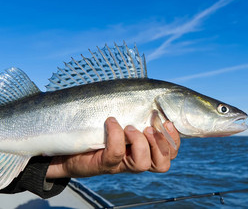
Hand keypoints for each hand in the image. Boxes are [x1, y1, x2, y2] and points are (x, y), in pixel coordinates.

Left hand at [46, 117, 180, 178]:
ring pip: (142, 164)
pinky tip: (110, 122)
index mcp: (146, 147)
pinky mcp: (102, 164)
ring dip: (140, 143)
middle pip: (162, 164)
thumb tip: (156, 91)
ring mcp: (119, 164)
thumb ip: (139, 108)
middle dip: (160, 144)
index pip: (170, 151)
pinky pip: (116, 154)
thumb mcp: (122, 114)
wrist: (66, 143)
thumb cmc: (97, 124)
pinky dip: (116, 136)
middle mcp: (135, 158)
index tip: (167, 122)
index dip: (174, 140)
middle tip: (148, 128)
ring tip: (130, 127)